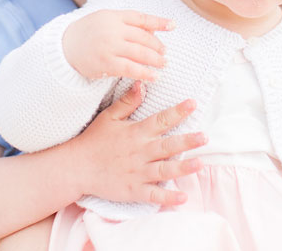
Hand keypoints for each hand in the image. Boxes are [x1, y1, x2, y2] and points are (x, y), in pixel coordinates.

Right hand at [62, 10, 172, 80]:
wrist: (63, 47)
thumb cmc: (87, 33)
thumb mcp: (104, 19)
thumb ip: (125, 22)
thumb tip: (153, 29)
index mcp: (113, 16)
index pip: (141, 18)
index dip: (159, 22)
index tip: (173, 26)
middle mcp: (113, 29)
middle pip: (144, 37)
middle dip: (158, 46)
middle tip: (165, 53)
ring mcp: (110, 46)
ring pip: (140, 53)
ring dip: (155, 60)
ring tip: (163, 64)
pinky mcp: (106, 63)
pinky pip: (131, 69)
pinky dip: (145, 73)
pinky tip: (153, 77)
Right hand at [72, 81, 206, 205]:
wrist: (77, 167)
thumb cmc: (94, 140)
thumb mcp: (109, 117)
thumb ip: (128, 102)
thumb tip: (142, 84)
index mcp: (136, 133)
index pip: (161, 120)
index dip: (178, 111)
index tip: (193, 103)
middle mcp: (140, 152)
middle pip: (168, 146)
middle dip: (187, 141)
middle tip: (205, 137)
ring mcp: (138, 173)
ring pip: (165, 170)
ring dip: (183, 168)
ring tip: (200, 164)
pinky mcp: (134, 190)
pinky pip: (154, 195)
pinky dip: (168, 197)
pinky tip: (183, 197)